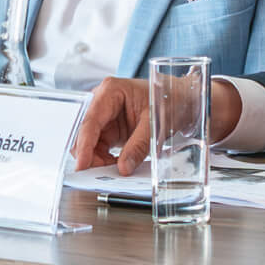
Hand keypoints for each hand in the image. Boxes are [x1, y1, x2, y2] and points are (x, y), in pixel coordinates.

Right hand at [69, 77, 245, 174]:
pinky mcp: (110, 128)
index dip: (84, 145)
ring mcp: (105, 115)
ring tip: (115, 169)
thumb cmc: (169, 100)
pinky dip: (104, 159)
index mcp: (110, 91)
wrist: (182, 99)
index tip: (82, 165)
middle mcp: (102, 101)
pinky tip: (116, 165)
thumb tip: (123, 168)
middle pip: (86, 133)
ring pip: (90, 143)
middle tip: (102, 173)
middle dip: (90, 155)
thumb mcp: (155, 123)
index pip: (90, 122)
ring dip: (97, 159)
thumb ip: (139, 146)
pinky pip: (99, 147)